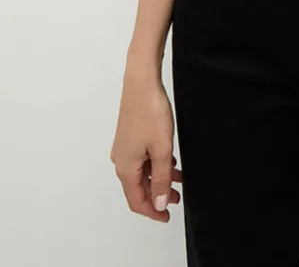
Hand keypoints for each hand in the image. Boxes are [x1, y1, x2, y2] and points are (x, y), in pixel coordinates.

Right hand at [110, 68, 182, 222]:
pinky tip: (171, 161)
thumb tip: (157, 202)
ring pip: (142, 172)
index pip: (136, 201)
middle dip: (157, 195)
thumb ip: (160, 178)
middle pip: (138, 187)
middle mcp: (121, 159)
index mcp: (125, 167)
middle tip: (175, 198)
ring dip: (159, 178)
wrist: (142, 82)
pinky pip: (142, 158)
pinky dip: (156, 164)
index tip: (166, 216)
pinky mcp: (130, 136)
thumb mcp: (162, 150)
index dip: (152, 211)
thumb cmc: (149, 112)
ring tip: (178, 180)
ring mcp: (125, 147)